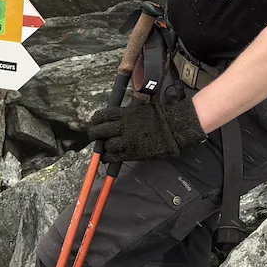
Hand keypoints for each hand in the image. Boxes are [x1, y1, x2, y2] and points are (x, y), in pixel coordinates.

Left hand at [87, 97, 205, 161]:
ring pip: (106, 146)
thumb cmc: (158, 117)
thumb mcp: (140, 109)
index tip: (95, 122)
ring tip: (103, 148)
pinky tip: (106, 157)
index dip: (96, 120)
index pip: (102, 116)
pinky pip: (114, 157)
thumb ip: (126, 114)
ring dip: (103, 147)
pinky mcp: (132, 153)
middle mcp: (123, 127)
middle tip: (94, 136)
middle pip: (100, 131)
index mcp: (125, 114)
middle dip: (94, 134)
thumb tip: (115, 118)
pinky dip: (108, 157)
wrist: (172, 128)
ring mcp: (127, 141)